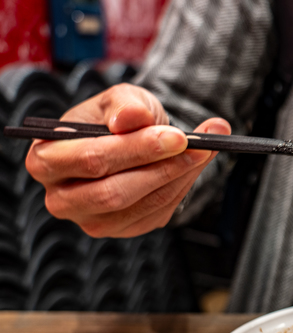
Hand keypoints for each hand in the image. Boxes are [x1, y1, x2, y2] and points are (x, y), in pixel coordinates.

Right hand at [25, 83, 230, 237]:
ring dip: (178, 177)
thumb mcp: (120, 99)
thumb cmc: (117, 118)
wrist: (133, 138)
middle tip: (195, 146)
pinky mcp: (121, 229)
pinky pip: (156, 214)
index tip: (176, 136)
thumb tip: (132, 119)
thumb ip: (126, 106)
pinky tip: (191, 167)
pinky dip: (181, 188)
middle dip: (160, 167)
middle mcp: (61, 197)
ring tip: (203, 150)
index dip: (137, 149)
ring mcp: (90, 220)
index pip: (91, 159)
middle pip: (113, 192)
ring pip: (140, 206)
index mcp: (46, 158)